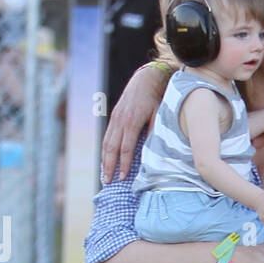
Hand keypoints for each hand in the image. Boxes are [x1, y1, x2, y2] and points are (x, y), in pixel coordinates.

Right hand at [101, 65, 165, 182]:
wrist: (145, 80)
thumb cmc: (155, 99)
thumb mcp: (159, 115)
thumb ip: (154, 133)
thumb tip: (152, 152)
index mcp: (132, 122)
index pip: (126, 149)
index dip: (124, 165)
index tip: (123, 178)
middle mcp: (120, 121)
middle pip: (112, 149)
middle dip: (109, 166)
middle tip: (108, 182)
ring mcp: (115, 119)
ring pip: (106, 143)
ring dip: (104, 161)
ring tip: (104, 175)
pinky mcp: (113, 118)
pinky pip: (107, 137)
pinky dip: (105, 150)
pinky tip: (105, 161)